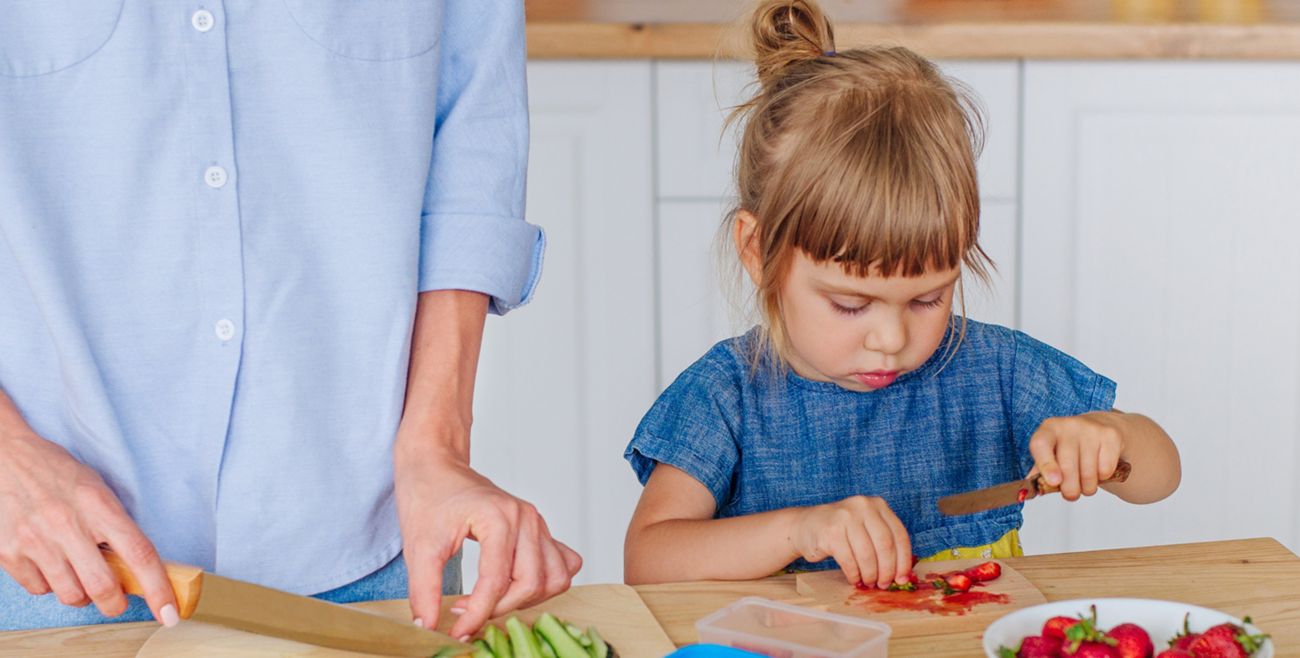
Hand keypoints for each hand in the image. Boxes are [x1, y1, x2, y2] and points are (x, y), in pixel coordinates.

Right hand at [0, 428, 177, 624]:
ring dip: (80, 593)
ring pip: (71, 595)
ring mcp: (35, 540)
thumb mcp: (97, 490)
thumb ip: (116, 526)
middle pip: (103, 587)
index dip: (158, 589)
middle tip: (115, 600)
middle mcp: (67, 524)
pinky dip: (49, 585)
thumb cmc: (58, 473)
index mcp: (99, 505)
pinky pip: (39, 589)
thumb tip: (138, 567)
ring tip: (77, 571)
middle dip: (114, 603)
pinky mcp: (8, 553)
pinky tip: (49, 562)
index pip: (139, 554)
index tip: (169, 613)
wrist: (6, 458)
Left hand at [394, 437, 580, 639]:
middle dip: (500, 608)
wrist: (436, 465)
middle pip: (532, 583)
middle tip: (469, 613)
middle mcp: (525, 519)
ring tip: (493, 600)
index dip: (477, 615)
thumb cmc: (428, 495)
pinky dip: (547, 582)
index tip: (458, 633)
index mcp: (498, 518)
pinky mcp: (538, 528)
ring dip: (528, 599)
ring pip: (555, 577)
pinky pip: (563, 563)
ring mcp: (536, 523)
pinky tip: (516, 585)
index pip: (497, 582)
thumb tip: (428, 624)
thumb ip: (424, 589)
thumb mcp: (418, 546)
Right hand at [788, 495, 911, 588]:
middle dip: (887, 570)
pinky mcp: (830, 531)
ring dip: (870, 575)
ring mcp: (845, 517)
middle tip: (884, 584)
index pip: (899, 535)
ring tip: (868, 582)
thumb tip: (902, 575)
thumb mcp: (865, 528)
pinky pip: (849, 561)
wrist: (805, 526)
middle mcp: (862, 506)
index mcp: (877, 504)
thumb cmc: (841, 532)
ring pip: (867, 555)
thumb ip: (883, 543)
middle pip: (885, 545)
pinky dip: (854, 574)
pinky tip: (854, 579)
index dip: (904, 561)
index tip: (902, 579)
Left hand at [1028, 411, 1125, 500]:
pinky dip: (1103, 477)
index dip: (1045, 464)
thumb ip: (1040, 470)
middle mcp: (1068, 425)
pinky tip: (1098, 469)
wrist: (1100, 428)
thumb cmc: (1070, 446)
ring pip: (1088, 472)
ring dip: (1087, 487)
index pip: (1041, 444)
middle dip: (1070, 488)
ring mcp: (1091, 429)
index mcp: (1048, 429)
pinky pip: (1106, 470)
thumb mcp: (1051, 453)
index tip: (1053, 482)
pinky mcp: (1111, 436)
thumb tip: (1029, 489)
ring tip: (1085, 483)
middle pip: (1067, 465)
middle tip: (1071, 494)